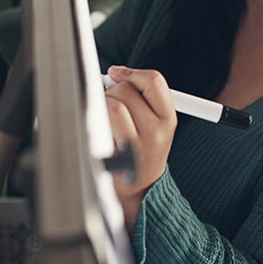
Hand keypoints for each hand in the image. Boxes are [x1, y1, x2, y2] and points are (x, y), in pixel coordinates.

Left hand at [104, 65, 176, 229]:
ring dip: (102, 105)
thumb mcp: (155, 122)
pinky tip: (101, 133)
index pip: (154, 81)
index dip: (133, 73)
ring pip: (112, 104)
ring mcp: (136, 147)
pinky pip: (100, 125)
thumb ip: (142, 95)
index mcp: (168, 119)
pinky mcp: (116, 158)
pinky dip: (94, 122)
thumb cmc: (143, 149)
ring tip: (105, 119)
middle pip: (126, 89)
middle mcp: (156, 133)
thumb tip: (115, 73)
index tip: (117, 73)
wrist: (139, 190)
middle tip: (111, 103)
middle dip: (113, 90)